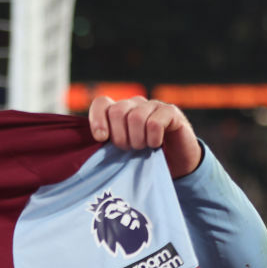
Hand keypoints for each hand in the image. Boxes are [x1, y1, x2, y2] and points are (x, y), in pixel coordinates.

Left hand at [87, 95, 201, 178]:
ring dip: (137, 139)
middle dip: (120, 136)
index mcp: (119, 111)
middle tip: (128, 149)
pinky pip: (155, 122)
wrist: (177, 164)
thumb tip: (90, 145)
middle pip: (117, 111)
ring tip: (142, 148)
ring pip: (136, 117)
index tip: (101, 139)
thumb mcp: (120, 152)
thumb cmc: (144, 158)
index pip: (102, 103)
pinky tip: (156, 144)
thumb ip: (106, 145)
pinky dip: (153, 138)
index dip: (97, 119)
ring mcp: (153, 105)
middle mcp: (135, 104)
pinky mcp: (171, 111)